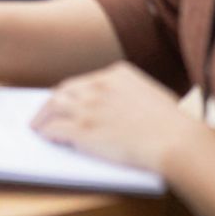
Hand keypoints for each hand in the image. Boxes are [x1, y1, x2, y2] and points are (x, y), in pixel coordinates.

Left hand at [31, 62, 196, 175]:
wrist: (177, 141)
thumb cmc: (175, 126)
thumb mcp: (153, 96)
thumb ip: (133, 96)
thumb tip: (124, 109)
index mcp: (116, 74)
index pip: (84, 82)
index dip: (72, 93)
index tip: (65, 100)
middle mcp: (97, 86)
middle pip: (64, 91)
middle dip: (53, 102)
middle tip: (45, 112)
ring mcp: (87, 107)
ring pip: (53, 107)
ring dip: (43, 117)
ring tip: (37, 125)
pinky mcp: (82, 129)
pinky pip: (54, 128)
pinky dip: (46, 132)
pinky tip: (45, 136)